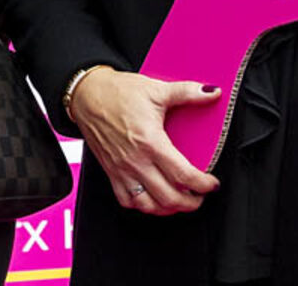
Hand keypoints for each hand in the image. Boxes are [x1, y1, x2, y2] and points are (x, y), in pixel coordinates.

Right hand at [68, 68, 221, 214]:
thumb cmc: (117, 93)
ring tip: (180, 201)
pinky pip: (127, 201)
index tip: (211, 184)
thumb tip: (211, 91)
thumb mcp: (156, 89)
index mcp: (150, 142)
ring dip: (168, 209)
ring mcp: (122, 170)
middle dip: (191, 202)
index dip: (203, 185)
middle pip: (169, 197)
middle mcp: (136, 161)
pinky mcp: (111, 173)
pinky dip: (143, 207)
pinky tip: (153, 200)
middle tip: (200, 196)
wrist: (86, 95)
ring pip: (148, 206)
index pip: (183, 175)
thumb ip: (187, 92)